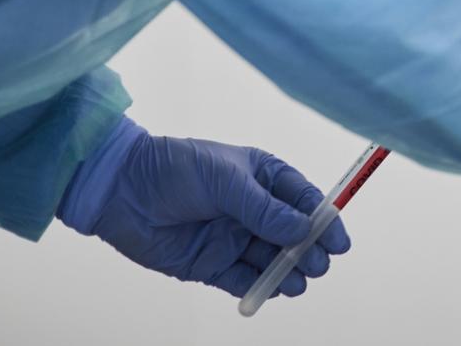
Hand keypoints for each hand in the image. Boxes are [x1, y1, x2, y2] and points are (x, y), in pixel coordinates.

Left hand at [58, 118, 350, 300]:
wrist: (120, 190)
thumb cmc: (176, 170)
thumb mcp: (226, 181)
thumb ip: (263, 209)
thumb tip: (302, 231)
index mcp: (262, 178)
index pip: (303, 200)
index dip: (324, 220)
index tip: (340, 241)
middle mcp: (251, 209)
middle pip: (292, 234)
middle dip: (309, 250)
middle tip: (321, 264)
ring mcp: (231, 238)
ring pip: (269, 259)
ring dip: (288, 270)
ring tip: (302, 280)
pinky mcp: (209, 264)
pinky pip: (241, 279)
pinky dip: (259, 287)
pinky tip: (276, 290)